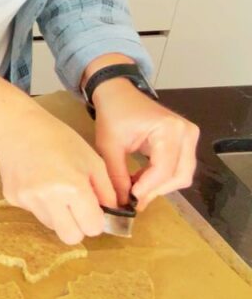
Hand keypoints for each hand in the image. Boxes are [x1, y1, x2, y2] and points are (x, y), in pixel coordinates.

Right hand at [0, 71, 112, 244]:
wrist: (17, 127)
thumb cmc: (60, 139)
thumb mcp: (93, 161)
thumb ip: (106, 191)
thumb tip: (111, 215)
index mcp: (73, 188)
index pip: (93, 228)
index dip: (96, 220)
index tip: (94, 210)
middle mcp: (48, 198)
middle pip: (71, 237)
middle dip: (78, 227)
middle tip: (78, 210)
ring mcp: (27, 200)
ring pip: (51, 226)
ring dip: (59, 215)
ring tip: (55, 189)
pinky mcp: (12, 199)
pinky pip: (34, 212)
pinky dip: (40, 203)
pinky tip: (37, 181)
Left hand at [92, 78, 198, 210]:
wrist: (118, 94)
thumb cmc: (113, 114)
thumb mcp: (109, 145)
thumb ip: (117, 175)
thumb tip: (123, 204)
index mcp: (169, 129)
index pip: (164, 169)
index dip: (148, 188)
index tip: (131, 200)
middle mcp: (186, 132)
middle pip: (180, 175)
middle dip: (156, 190)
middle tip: (133, 200)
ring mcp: (189, 136)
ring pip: (182, 175)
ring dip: (159, 186)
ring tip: (133, 188)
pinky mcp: (186, 142)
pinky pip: (179, 168)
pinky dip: (161, 178)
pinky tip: (140, 180)